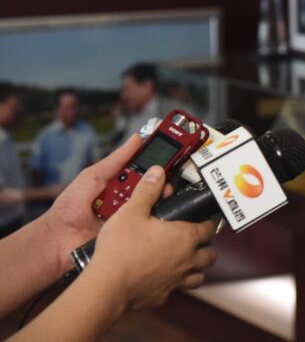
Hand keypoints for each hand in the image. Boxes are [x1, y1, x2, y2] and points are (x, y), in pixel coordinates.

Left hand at [39, 135, 161, 272]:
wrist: (58, 241)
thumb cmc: (69, 208)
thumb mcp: (92, 177)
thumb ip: (115, 160)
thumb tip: (136, 139)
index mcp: (118, 184)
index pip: (143, 170)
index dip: (156, 163)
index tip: (172, 153)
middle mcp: (126, 199)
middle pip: (151, 186)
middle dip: (161, 181)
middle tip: (169, 178)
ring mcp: (129, 217)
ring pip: (152, 204)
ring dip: (158, 199)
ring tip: (165, 194)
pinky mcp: (130, 233)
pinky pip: (145, 223)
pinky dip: (152, 219)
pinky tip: (157, 213)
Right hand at [88, 165, 216, 310]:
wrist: (105, 287)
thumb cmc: (121, 248)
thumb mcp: (132, 211)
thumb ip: (147, 191)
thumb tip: (158, 172)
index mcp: (185, 237)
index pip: (209, 228)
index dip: (206, 222)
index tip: (200, 219)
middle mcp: (187, 260)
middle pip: (210, 254)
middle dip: (205, 247)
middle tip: (192, 240)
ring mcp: (176, 281)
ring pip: (199, 276)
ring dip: (195, 268)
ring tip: (183, 260)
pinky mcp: (162, 297)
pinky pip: (177, 290)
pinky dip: (175, 284)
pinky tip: (162, 277)